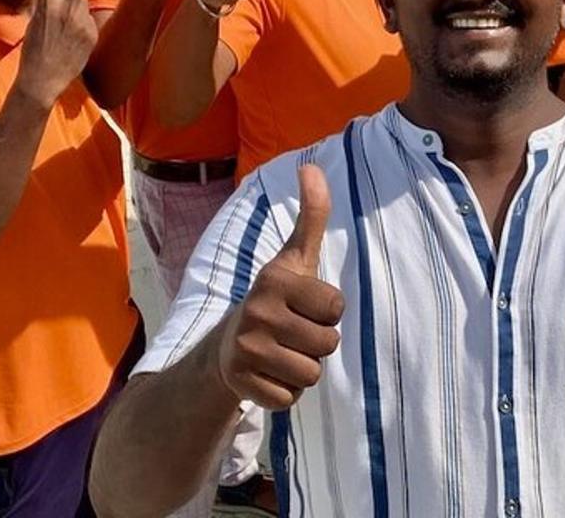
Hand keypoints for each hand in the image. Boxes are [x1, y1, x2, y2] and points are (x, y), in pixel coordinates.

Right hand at [15, 0, 101, 107]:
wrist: (42, 78)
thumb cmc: (35, 50)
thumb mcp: (35, 23)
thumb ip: (47, 4)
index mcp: (46, 6)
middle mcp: (65, 10)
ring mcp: (81, 22)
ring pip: (82, 5)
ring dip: (75, 13)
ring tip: (63, 35)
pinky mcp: (91, 33)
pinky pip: (88, 22)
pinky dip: (82, 28)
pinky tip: (73, 44)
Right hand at [217, 165, 343, 409]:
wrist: (227, 346)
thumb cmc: (276, 298)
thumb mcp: (296, 258)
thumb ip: (312, 215)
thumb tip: (312, 166)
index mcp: (275, 280)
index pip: (337, 308)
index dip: (327, 310)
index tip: (304, 304)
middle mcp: (257, 312)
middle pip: (329, 344)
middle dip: (318, 342)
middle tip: (292, 332)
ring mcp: (247, 350)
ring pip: (312, 373)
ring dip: (303, 367)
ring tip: (282, 351)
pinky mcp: (242, 384)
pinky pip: (291, 398)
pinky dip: (285, 391)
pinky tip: (269, 373)